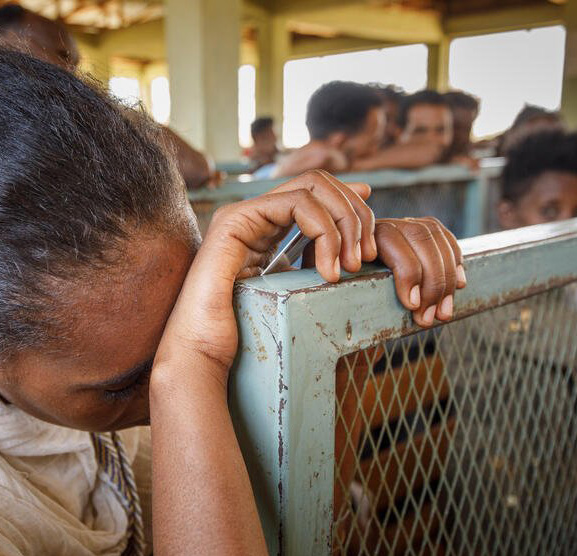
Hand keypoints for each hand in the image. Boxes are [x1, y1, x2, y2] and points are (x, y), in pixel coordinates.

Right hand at [155, 171, 466, 385]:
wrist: (203, 352)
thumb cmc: (244, 335)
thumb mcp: (293, 294)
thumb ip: (312, 269)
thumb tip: (349, 256)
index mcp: (265, 229)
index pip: (316, 192)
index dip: (351, 201)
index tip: (373, 227)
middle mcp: (253, 215)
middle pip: (320, 182)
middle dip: (354, 214)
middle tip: (365, 257)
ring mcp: (242, 214)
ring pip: (312, 187)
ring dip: (344, 223)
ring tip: (349, 267)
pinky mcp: (235, 220)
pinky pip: (295, 204)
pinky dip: (324, 232)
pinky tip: (327, 270)